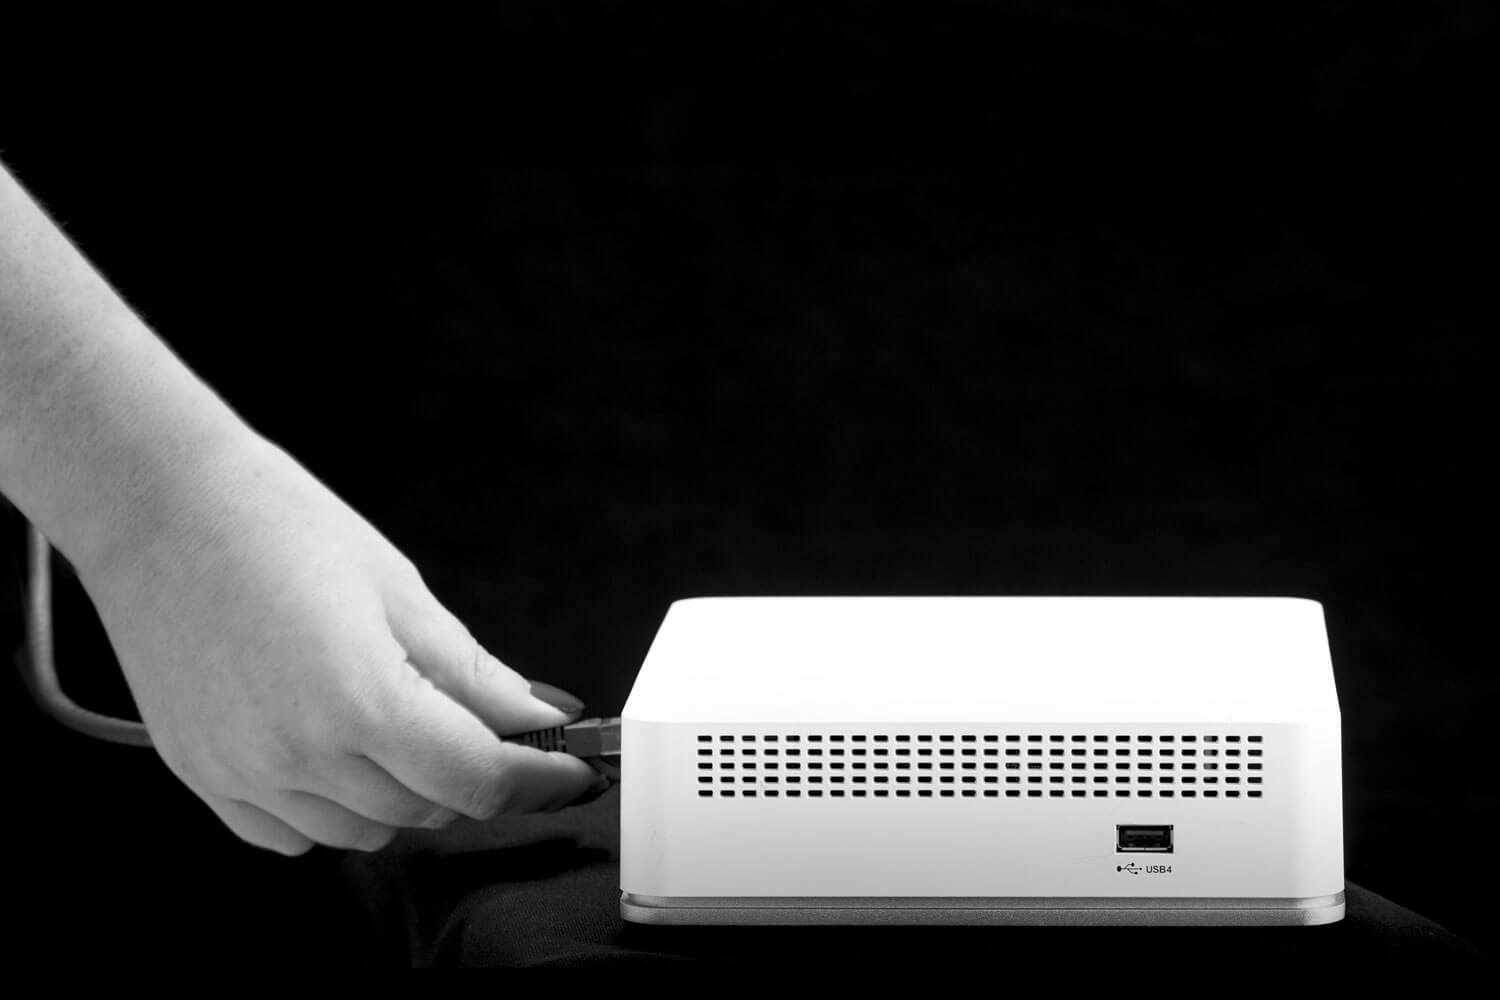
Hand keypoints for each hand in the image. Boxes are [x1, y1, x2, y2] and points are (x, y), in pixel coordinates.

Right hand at [74, 433, 603, 854]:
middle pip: (427, 810)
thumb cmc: (272, 523)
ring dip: (407, 796)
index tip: (569, 772)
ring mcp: (243, 774)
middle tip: (493, 728)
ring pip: (364, 833)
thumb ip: (472, 673)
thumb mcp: (399, 591)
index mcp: (358, 701)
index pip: (477, 780)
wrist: (155, 505)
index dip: (538, 781)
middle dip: (476, 777)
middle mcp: (297, 754)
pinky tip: (341, 753)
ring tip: (407, 727)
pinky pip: (292, 834)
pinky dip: (334, 811)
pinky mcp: (202, 777)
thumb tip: (536, 717)